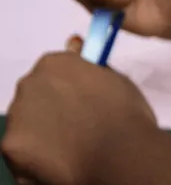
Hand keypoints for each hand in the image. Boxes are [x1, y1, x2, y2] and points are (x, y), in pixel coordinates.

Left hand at [1, 50, 160, 184]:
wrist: (121, 154)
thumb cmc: (125, 114)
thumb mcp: (114, 79)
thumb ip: (87, 66)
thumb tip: (74, 45)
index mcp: (55, 64)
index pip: (52, 69)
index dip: (67, 84)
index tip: (79, 96)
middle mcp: (29, 86)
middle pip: (35, 95)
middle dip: (52, 106)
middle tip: (79, 122)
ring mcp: (18, 118)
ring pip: (27, 123)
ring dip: (44, 130)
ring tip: (75, 143)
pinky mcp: (13, 149)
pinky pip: (24, 150)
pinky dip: (39, 155)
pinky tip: (64, 158)